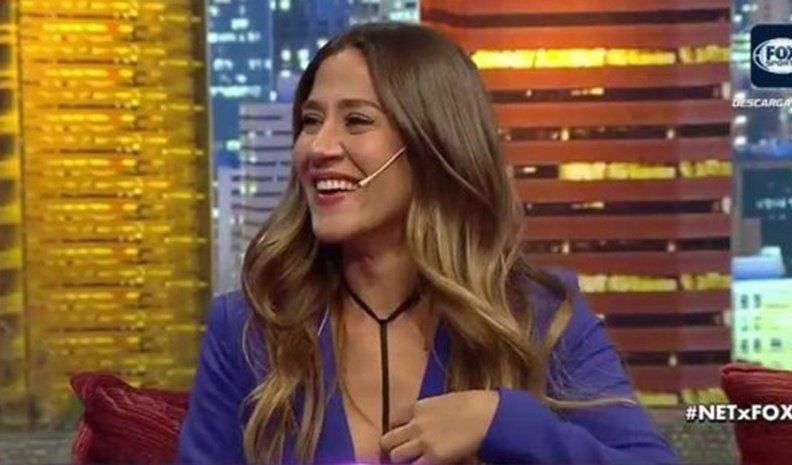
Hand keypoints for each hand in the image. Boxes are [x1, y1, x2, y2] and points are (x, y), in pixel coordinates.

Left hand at [380, 390, 498, 463]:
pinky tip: (425, 464)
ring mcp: (422, 441)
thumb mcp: (445, 402)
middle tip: (403, 453)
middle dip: (393, 447)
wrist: (487, 415)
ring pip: (395, 455)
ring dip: (402, 459)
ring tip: (413, 461)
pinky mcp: (433, 457)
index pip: (394, 419)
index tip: (403, 436)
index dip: (398, 429)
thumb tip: (430, 423)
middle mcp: (415, 424)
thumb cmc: (474, 404)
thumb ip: (431, 413)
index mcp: (419, 407)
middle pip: (388, 439)